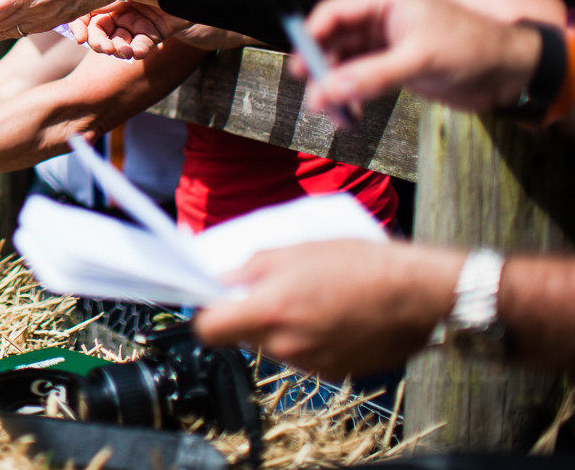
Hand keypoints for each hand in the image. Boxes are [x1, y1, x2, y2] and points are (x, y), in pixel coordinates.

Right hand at [72, 1, 183, 59]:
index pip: (87, 21)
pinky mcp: (155, 33)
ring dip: (119, 50)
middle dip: (100, 44)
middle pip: (102, 36)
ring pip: (121, 43)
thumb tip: (75, 26)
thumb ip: (89, 1)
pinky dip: (138, 50)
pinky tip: (136, 52)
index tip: (80, 39)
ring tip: (123, 50)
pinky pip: (143, 45)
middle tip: (106, 48)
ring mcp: (136, 24)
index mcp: (106, 2)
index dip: (81, 30)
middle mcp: (119, 14)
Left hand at [194, 240, 458, 377]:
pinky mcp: (336, 372)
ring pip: (277, 346)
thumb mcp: (294, 250)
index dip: (207, 316)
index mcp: (268, 311)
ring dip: (284, 326)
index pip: (209, 330)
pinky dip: (311, 339)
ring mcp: (311, 364)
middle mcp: (285, 345)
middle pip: (244, 336)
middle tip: (276, 289)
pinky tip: (333, 316)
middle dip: (252, 315)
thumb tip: (222, 279)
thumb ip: (250, 268)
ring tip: (313, 299)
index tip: (215, 303)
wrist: (416, 292)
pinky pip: (307, 356)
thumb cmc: (356, 263)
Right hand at [301, 0, 542, 115]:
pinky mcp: (392, 62)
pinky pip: (360, 77)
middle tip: (315, 100)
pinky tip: (353, 113)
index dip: (310, 38)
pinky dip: (352, 95)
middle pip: (332, 39)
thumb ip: (371, 76)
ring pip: (344, 62)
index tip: (300, 69)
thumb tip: (326, 92)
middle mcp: (380, 16)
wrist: (510, 73)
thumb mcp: (420, 61)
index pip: (332, 13)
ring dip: (336, 87)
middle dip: (322, 70)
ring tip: (337, 115)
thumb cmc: (473, 50)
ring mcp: (385, 40)